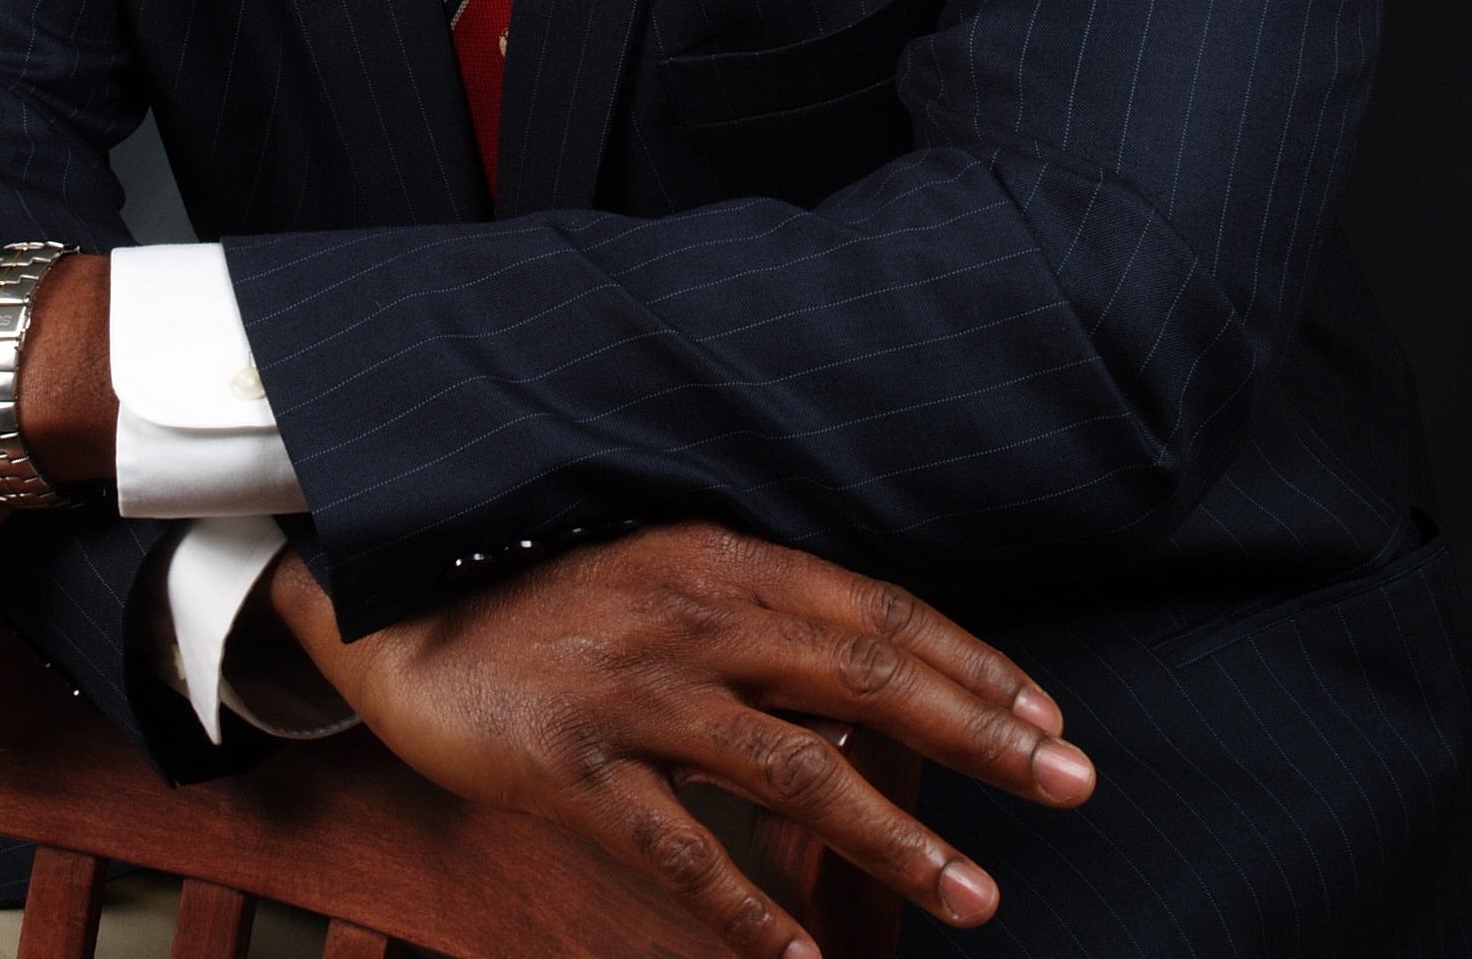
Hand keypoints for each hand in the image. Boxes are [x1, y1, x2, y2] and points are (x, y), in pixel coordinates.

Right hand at [266, 522, 1093, 951]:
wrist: (397, 613)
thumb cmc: (546, 602)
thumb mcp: (659, 580)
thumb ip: (756, 624)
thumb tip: (868, 691)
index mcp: (720, 560)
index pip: (876, 611)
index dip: (970, 664)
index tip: (1049, 715)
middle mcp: (692, 616)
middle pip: (865, 677)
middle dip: (980, 735)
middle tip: (1073, 782)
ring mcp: (634, 692)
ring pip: (795, 771)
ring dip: (897, 838)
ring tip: (977, 896)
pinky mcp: (572, 766)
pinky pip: (679, 851)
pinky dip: (749, 910)